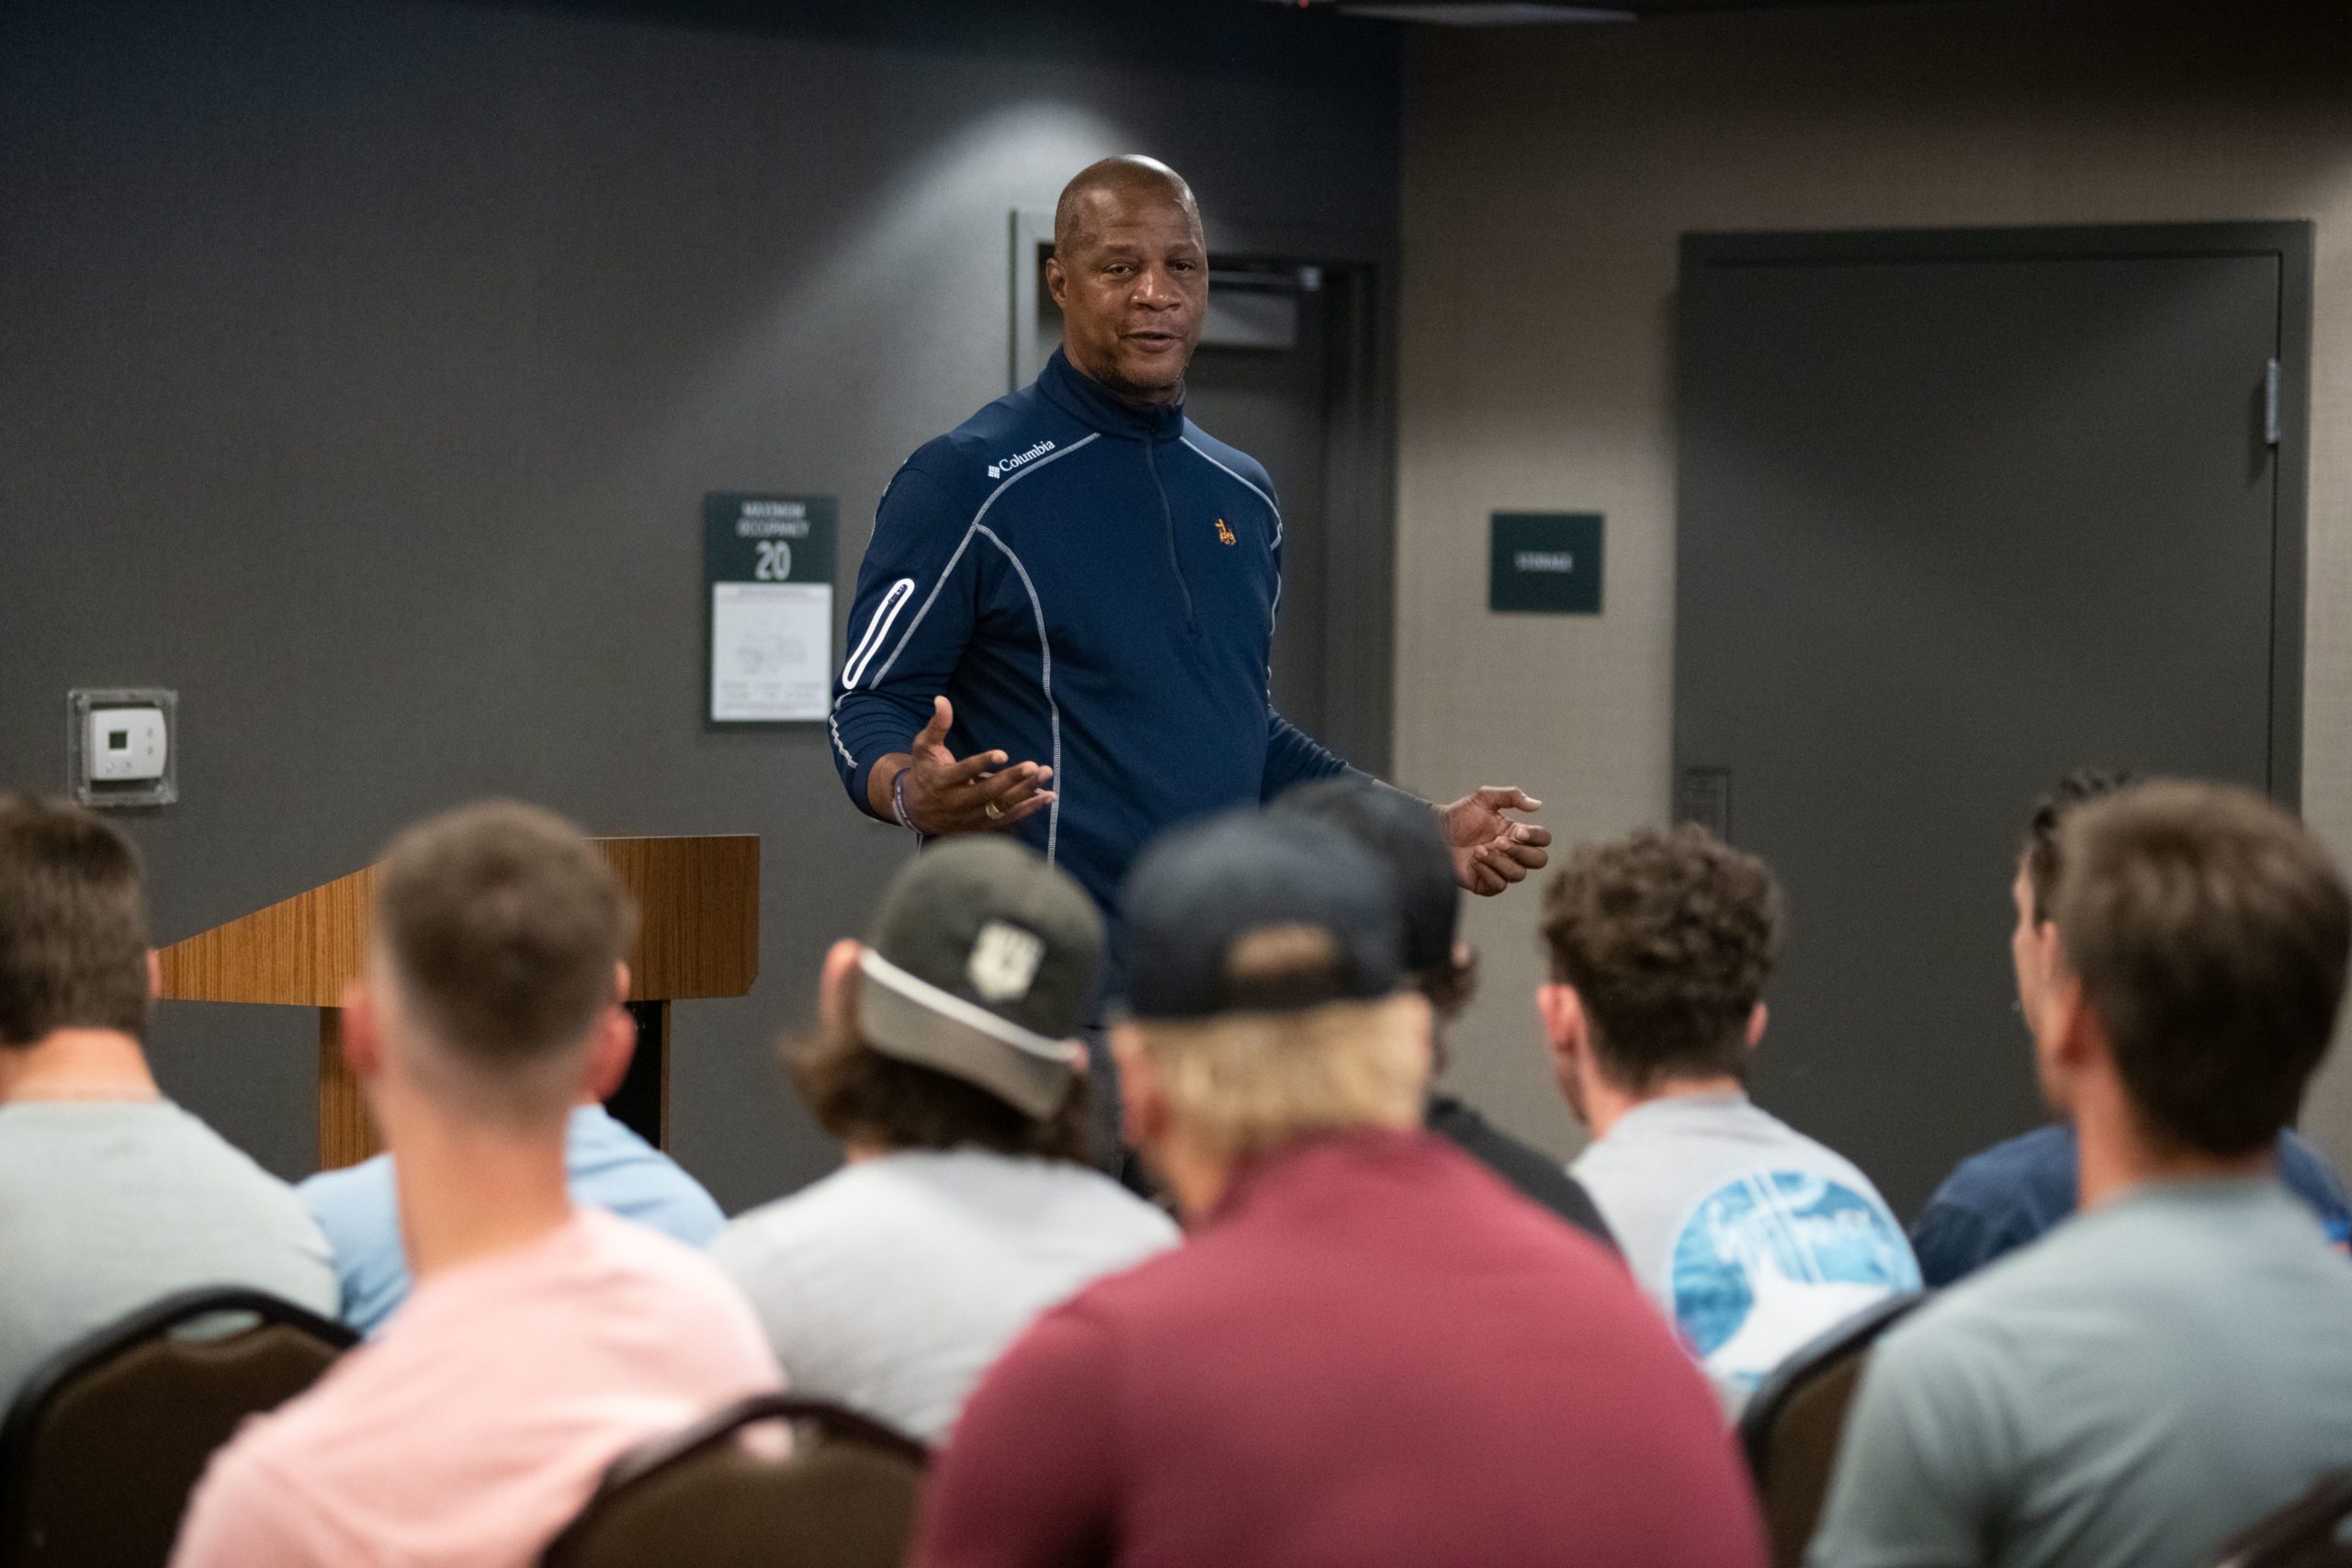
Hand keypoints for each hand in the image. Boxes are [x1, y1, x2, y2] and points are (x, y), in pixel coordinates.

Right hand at [874, 697, 1054, 835]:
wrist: (916, 811)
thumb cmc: (924, 771)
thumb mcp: (924, 747)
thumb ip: (937, 725)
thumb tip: (941, 699)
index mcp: (941, 781)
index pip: (963, 772)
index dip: (982, 764)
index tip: (1003, 754)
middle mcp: (956, 802)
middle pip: (987, 793)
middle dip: (1012, 780)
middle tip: (1034, 766)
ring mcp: (969, 817)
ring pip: (1000, 807)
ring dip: (1026, 793)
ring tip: (1045, 776)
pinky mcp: (981, 826)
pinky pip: (1008, 819)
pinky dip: (1029, 809)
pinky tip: (1047, 796)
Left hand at [1438, 787, 1550, 896]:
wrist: (1433, 832)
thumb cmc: (1458, 814)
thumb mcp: (1484, 798)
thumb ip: (1512, 796)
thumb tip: (1538, 805)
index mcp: (1516, 832)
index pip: (1543, 839)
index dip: (1536, 837)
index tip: (1518, 831)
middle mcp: (1512, 853)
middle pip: (1539, 860)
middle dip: (1521, 852)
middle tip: (1498, 841)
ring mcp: (1499, 869)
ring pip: (1519, 875)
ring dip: (1500, 861)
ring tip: (1478, 850)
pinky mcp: (1485, 884)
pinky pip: (1500, 886)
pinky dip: (1488, 873)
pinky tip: (1473, 862)